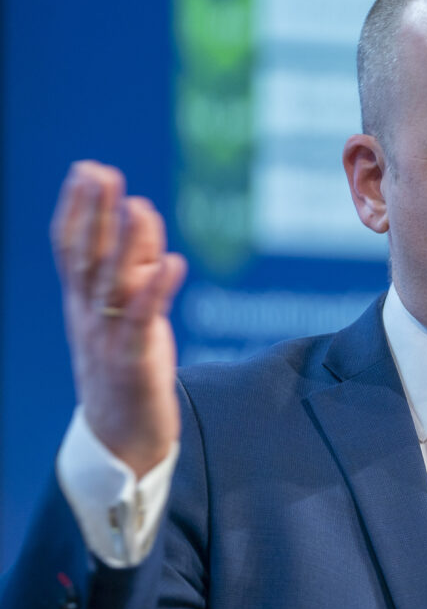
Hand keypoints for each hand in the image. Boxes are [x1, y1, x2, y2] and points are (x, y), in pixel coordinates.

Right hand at [50, 161, 187, 476]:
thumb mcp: (123, 315)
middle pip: (88, 258)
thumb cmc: (125, 370)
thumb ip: (131, 272)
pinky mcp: (134, 362)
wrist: (120, 440)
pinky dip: (157, 290)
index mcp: (81, 305)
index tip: (85, 169)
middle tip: (100, 171)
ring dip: (126, 244)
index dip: (76, 209)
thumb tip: (142, 222)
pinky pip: (143, 321)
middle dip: (94, 213)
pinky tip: (172, 262)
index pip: (71, 250)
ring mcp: (108, 340)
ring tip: (139, 205)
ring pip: (113, 285)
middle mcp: (88, 318)